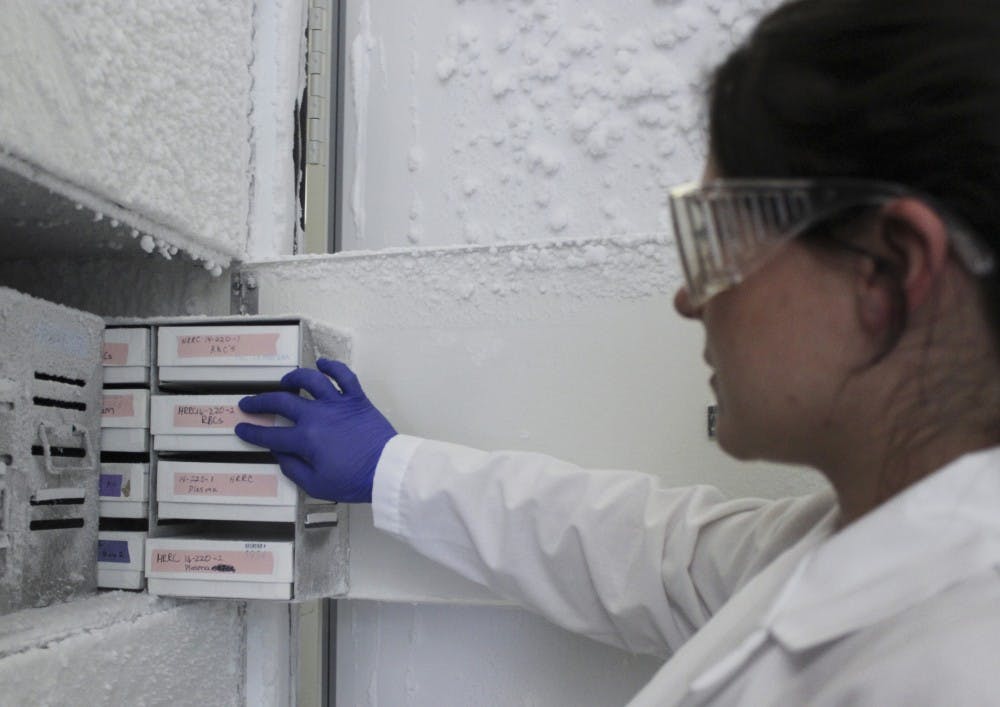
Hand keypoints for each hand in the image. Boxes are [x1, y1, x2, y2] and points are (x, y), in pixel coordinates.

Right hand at [234, 359, 395, 502]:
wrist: (387, 469)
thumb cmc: (354, 479)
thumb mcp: (316, 484)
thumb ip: (293, 468)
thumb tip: (280, 455)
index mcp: (305, 439)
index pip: (271, 434)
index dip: (252, 432)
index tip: (241, 428)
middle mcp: (317, 415)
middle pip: (282, 401)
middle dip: (260, 401)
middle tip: (249, 402)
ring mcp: (337, 404)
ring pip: (310, 380)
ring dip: (293, 377)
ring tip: (284, 381)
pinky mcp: (356, 399)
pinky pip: (344, 375)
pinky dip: (332, 366)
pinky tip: (322, 363)